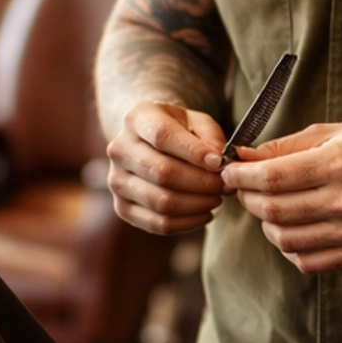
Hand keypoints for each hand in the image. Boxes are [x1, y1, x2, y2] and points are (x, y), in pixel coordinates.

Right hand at [105, 100, 226, 234]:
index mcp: (137, 119)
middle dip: (202, 183)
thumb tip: (220, 165)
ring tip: (217, 199)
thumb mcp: (198, 122)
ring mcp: (116, 180)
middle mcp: (120, 149)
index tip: (220, 163)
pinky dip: (187, 223)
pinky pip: (157, 223)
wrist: (151, 143)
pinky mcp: (122, 207)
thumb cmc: (180, 131)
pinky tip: (205, 214)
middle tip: (225, 185)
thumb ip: (211, 139)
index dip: (194, 152)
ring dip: (197, 204)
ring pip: (160, 201)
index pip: (162, 136)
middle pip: (162, 172)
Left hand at [221, 120, 341, 272]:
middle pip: (274, 210)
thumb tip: (240, 156)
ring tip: (268, 206)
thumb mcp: (331, 132)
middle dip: (247, 198)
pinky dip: (288, 246)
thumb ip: (283, 146)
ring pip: (285, 239)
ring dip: (265, 223)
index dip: (240, 177)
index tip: (228, 171)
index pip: (271, 178)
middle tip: (242, 187)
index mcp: (339, 163)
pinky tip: (291, 226)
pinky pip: (307, 261)